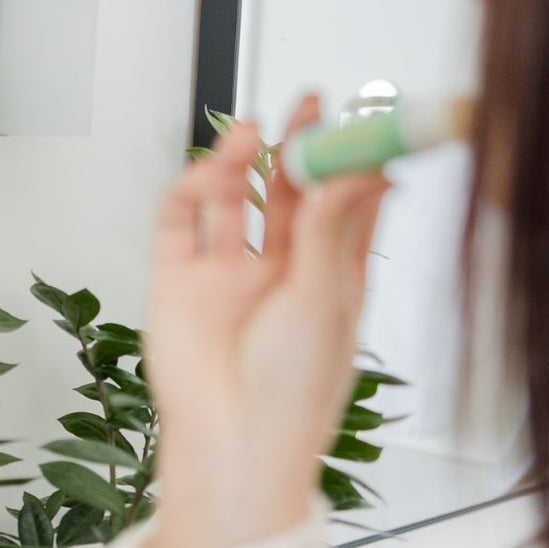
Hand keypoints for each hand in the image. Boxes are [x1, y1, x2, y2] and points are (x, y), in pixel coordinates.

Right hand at [142, 95, 389, 547]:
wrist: (232, 445)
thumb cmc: (293, 395)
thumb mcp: (328, 300)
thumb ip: (334, 228)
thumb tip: (358, 166)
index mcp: (331, 284)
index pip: (348, 208)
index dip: (357, 163)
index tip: (372, 120)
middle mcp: (278, 276)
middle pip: (291, 195)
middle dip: (301, 147)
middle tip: (316, 102)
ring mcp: (225, 277)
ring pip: (234, 200)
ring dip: (245, 161)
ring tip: (259, 128)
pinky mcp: (176, 283)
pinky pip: (180, 222)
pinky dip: (193, 186)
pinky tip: (215, 164)